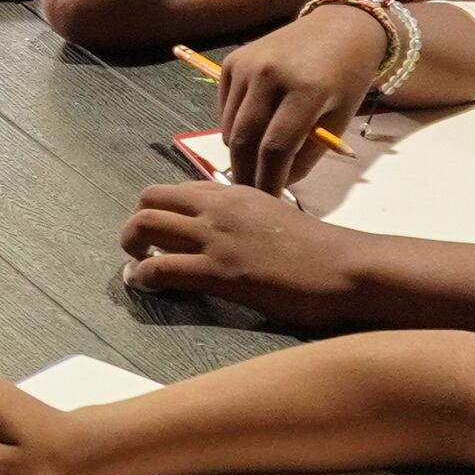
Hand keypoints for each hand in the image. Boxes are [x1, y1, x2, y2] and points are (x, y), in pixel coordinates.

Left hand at [118, 177, 374, 320]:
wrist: (344, 267)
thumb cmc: (319, 249)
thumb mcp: (275, 217)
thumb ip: (245, 218)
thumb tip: (226, 233)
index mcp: (235, 192)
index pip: (180, 189)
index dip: (164, 210)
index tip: (163, 233)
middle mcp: (217, 207)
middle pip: (151, 198)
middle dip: (136, 222)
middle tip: (138, 246)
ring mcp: (215, 237)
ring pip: (144, 224)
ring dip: (130, 245)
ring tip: (134, 264)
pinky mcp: (217, 271)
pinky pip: (160, 267)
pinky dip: (142, 275)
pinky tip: (144, 285)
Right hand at [215, 11, 389, 192]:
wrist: (339, 27)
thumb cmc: (346, 77)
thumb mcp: (338, 119)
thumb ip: (309, 154)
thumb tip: (280, 182)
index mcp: (304, 90)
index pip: (276, 148)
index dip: (269, 180)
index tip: (269, 201)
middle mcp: (269, 74)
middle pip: (244, 140)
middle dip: (245, 173)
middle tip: (250, 193)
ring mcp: (247, 65)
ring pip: (230, 127)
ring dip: (240, 152)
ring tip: (256, 163)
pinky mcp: (233, 61)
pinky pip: (224, 108)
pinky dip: (234, 126)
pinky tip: (254, 128)